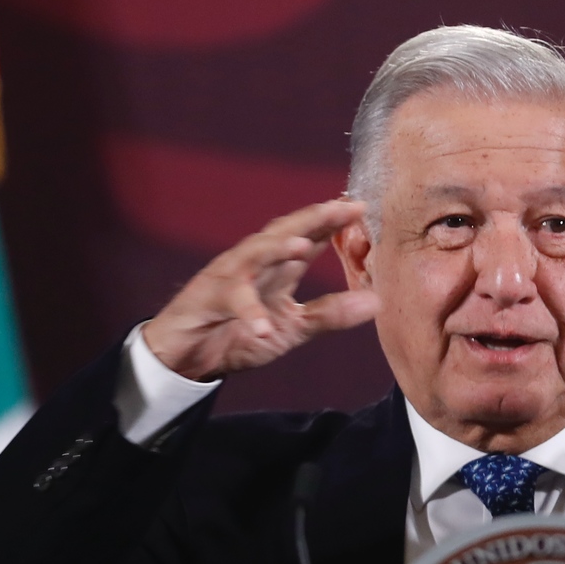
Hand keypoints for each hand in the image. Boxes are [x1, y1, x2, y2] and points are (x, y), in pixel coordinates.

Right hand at [142, 200, 377, 380]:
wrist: (186, 356)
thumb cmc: (239, 333)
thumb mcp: (293, 328)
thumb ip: (331, 314)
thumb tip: (377, 302)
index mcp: (279, 267)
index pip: (311, 236)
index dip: (335, 221)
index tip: (362, 207)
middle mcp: (255, 263)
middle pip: (285, 232)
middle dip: (313, 218)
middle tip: (342, 207)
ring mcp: (229, 277)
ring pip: (254, 254)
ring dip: (275, 249)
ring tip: (300, 247)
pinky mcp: (207, 300)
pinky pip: (230, 302)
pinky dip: (247, 314)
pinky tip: (264, 329)